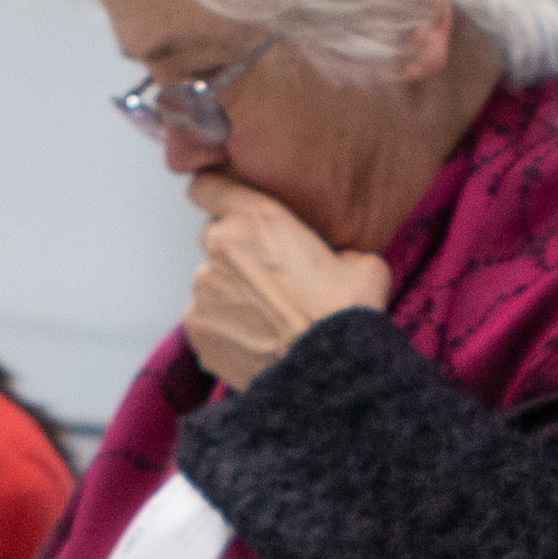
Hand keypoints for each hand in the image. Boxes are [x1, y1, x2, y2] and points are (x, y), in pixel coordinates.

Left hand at [181, 172, 389, 388]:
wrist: (329, 372)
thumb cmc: (347, 312)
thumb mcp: (360, 262)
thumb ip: (332, 248)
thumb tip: (335, 261)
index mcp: (257, 217)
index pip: (207, 185)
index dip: (216, 195)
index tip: (225, 206)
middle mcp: (220, 245)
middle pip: (214, 237)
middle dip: (235, 252)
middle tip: (268, 278)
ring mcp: (203, 288)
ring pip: (210, 282)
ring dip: (231, 294)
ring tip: (268, 320)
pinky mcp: (196, 327)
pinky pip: (206, 320)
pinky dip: (224, 328)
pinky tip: (256, 342)